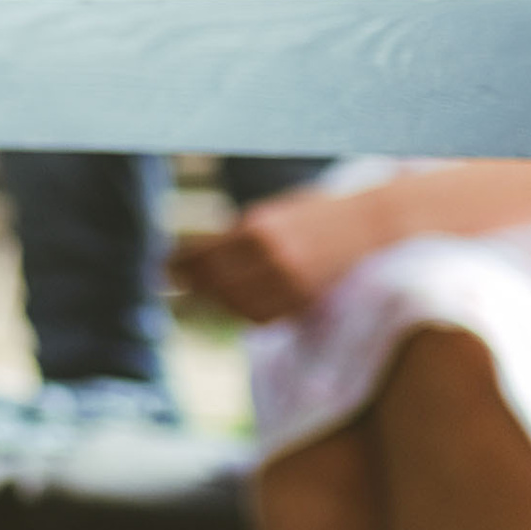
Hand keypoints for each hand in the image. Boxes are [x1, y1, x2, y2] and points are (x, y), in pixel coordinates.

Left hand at [171, 183, 386, 323]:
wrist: (367, 224)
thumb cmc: (314, 214)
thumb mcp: (272, 214)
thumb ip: (240, 235)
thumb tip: (200, 257)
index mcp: (257, 227)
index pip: (206, 254)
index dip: (181, 264)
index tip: (163, 269)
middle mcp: (270, 256)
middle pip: (216, 282)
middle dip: (193, 286)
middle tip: (174, 287)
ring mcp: (289, 281)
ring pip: (237, 304)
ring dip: (219, 301)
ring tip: (207, 295)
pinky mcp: (304, 300)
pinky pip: (263, 315)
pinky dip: (246, 312)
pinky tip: (239, 304)